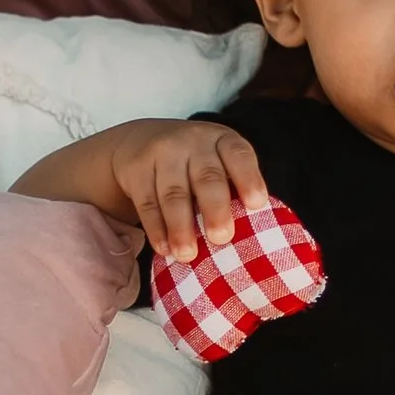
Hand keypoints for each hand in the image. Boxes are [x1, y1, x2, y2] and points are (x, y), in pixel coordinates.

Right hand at [100, 117, 268, 263]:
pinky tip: (164, 249)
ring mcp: (162, 153)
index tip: (258, 204)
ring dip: (181, 227)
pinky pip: (147, 203)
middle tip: (222, 238)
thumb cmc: (194, 161)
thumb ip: (232, 186)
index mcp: (221, 140)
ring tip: (188, 255)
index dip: (249, 178)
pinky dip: (156, 229)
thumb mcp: (217, 159)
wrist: (141, 139)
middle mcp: (193, 142)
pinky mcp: (136, 169)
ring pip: (173, 193)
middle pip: (206, 177)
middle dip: (215, 209)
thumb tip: (254, 234)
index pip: (239, 155)